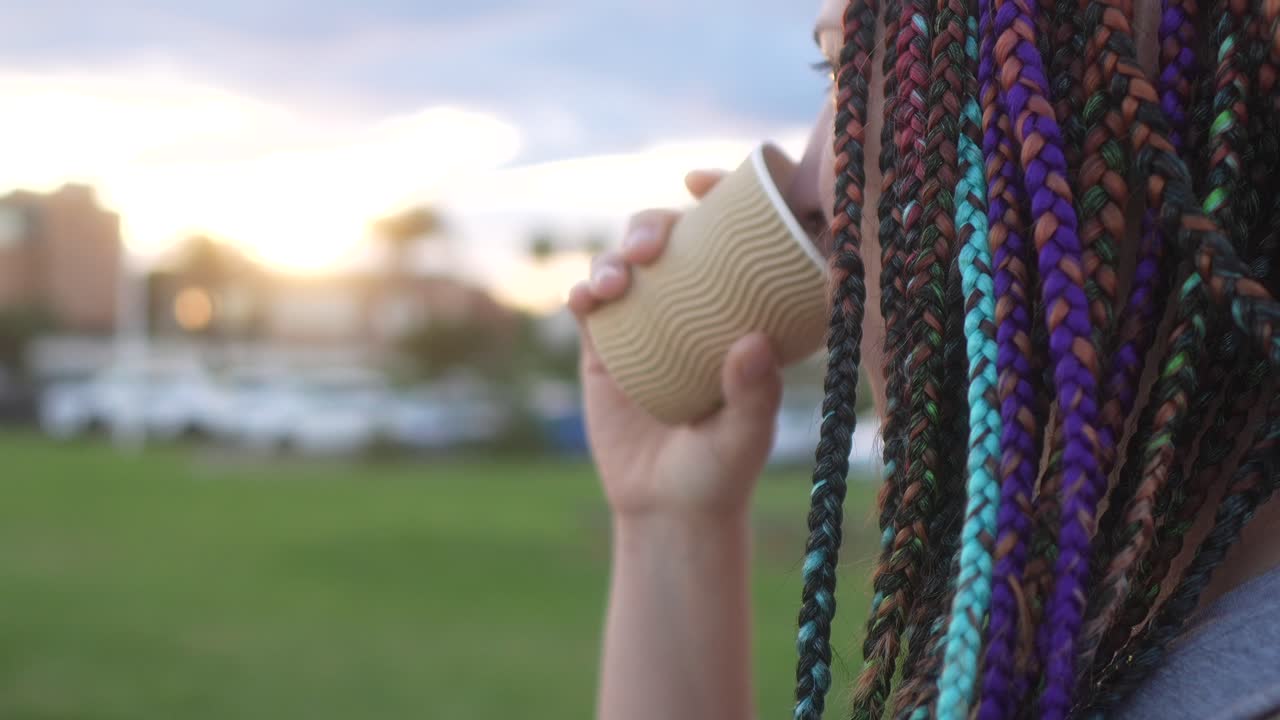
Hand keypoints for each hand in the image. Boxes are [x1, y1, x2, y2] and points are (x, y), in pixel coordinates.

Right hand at [567, 169, 784, 518]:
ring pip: (627, 262)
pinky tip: (585, 300)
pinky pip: (590, 303)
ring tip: (616, 281)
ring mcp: (648, 322)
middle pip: (674, 237)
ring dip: (616, 254)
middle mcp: (695, 306)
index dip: (723, 195)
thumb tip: (752, 341)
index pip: (737, 236)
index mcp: (741, 310)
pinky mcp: (606, 345)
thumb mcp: (746, 438)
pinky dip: (584, 290)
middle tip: (653, 244)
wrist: (665, 510)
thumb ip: (754, 394)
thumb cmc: (721, 472)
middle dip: (656, 221)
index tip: (701, 181)